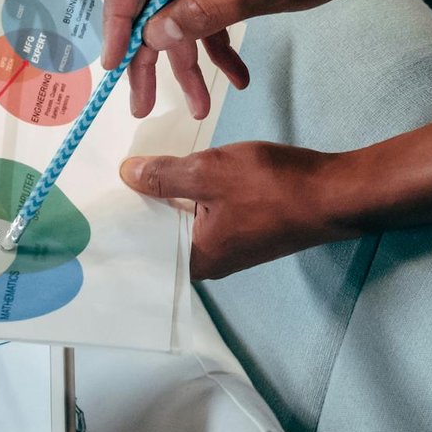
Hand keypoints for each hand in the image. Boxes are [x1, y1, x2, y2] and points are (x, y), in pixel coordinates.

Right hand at [101, 0, 399, 119]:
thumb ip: (209, 11)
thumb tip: (156, 35)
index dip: (116, 17)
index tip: (116, 63)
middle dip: (145, 52)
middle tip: (141, 102)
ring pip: (177, 8)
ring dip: (185, 56)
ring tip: (199, 103)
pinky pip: (206, 5)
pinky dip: (216, 40)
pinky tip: (237, 75)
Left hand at [119, 142, 359, 280]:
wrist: (334, 193)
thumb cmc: (272, 187)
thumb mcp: (209, 172)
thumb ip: (164, 175)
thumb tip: (126, 175)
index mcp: (195, 259)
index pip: (143, 246)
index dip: (122, 220)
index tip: (97, 199)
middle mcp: (209, 262)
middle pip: (162, 233)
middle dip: (142, 205)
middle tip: (112, 177)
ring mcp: (230, 247)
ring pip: (184, 222)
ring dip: (167, 198)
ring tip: (138, 170)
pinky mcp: (246, 230)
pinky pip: (205, 215)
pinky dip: (192, 196)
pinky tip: (181, 173)